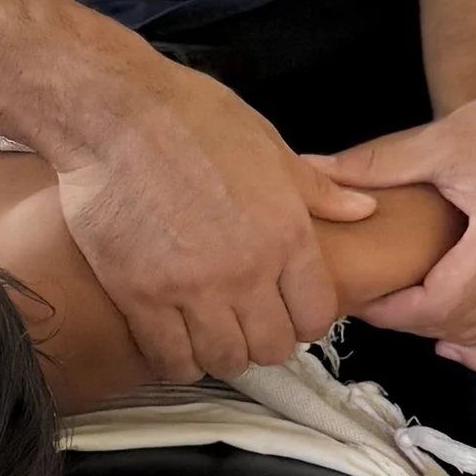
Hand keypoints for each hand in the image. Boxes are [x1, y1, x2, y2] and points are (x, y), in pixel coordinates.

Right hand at [55, 56, 375, 379]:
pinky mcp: (142, 297)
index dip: (303, 319)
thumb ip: (316, 190)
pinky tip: (171, 337)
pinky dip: (175, 358)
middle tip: (245, 322)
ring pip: (225, 360)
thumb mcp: (267, 144)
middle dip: (263, 340)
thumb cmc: (190, 117)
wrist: (113, 115)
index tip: (285, 310)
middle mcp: (247, 271)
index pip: (315, 315)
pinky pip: (171, 358)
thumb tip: (363, 209)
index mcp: (287, 234)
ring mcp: (193, 289)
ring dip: (220, 352)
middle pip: (272, 347)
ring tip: (207, 332)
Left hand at [318, 50, 475, 375]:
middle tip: (376, 299)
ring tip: (408, 306)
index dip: (392, 312)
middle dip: (409, 320)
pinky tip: (463, 342)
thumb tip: (311, 169)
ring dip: (444, 330)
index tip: (363, 298)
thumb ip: (377, 164)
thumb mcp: (444, 139)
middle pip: (458, 326)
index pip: (436, 307)